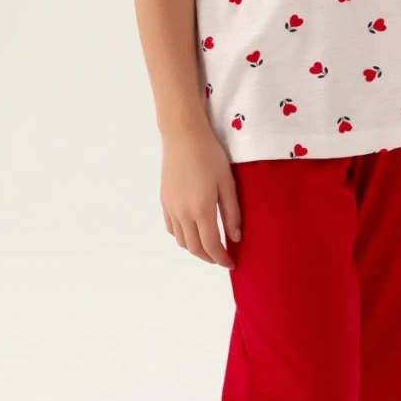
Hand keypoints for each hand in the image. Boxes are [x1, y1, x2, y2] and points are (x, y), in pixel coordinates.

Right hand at [160, 125, 241, 267]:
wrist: (183, 137)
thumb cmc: (210, 156)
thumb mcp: (228, 183)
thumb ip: (232, 213)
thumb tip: (235, 238)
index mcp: (202, 210)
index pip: (211, 246)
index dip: (221, 259)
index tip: (231, 264)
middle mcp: (183, 214)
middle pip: (194, 248)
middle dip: (209, 258)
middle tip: (222, 257)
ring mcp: (171, 208)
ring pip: (181, 241)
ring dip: (195, 249)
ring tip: (209, 246)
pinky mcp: (164, 201)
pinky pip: (171, 228)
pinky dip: (182, 237)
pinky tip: (192, 231)